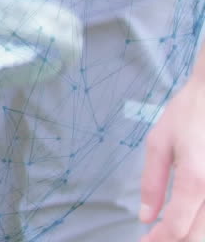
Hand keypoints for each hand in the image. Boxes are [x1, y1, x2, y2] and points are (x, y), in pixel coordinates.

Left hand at [139, 79, 204, 240]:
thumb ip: (152, 183)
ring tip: (167, 231)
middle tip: (154, 240)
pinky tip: (187, 218)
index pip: (177, 226)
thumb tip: (145, 217)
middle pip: (198, 235)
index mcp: (196, 178)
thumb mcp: (159, 143)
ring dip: (190, 235)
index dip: (159, 240)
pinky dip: (203, 222)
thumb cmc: (188, 114)